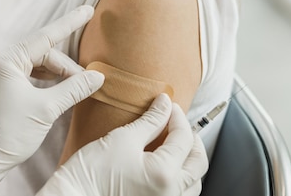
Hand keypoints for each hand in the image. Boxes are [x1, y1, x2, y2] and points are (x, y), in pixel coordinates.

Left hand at [0, 6, 104, 195]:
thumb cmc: (11, 134)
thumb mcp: (47, 108)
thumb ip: (74, 88)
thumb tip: (97, 77)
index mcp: (6, 61)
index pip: (45, 37)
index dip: (70, 23)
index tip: (88, 9)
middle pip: (42, 53)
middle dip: (66, 66)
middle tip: (87, 81)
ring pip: (36, 63)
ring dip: (57, 72)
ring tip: (75, 84)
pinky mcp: (0, 85)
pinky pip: (27, 72)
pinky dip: (45, 78)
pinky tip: (59, 87)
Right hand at [38, 94, 208, 195]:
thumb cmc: (92, 172)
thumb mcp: (123, 139)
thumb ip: (150, 121)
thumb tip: (164, 103)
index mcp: (165, 174)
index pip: (183, 138)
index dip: (177, 116)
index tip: (167, 104)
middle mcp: (172, 194)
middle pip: (197, 162)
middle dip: (191, 138)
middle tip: (177, 121)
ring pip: (192, 182)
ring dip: (189, 160)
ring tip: (175, 143)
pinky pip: (180, 193)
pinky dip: (180, 177)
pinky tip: (166, 165)